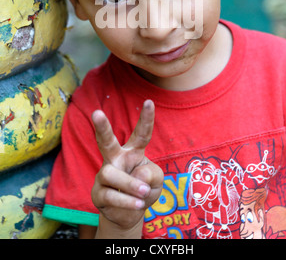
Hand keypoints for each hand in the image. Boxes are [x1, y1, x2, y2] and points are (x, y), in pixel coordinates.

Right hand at [91, 99, 163, 237]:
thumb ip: (152, 174)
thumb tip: (135, 175)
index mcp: (133, 151)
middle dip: (101, 127)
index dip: (146, 119)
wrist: (129, 215)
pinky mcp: (98, 192)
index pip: (141, 133)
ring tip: (142, 193)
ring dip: (130, 185)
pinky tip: (138, 204)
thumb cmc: (144, 190)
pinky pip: (110, 195)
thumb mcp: (157, 181)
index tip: (149, 102)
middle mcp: (116, 158)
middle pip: (106, 140)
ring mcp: (105, 174)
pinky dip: (127, 201)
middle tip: (96, 112)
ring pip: (111, 173)